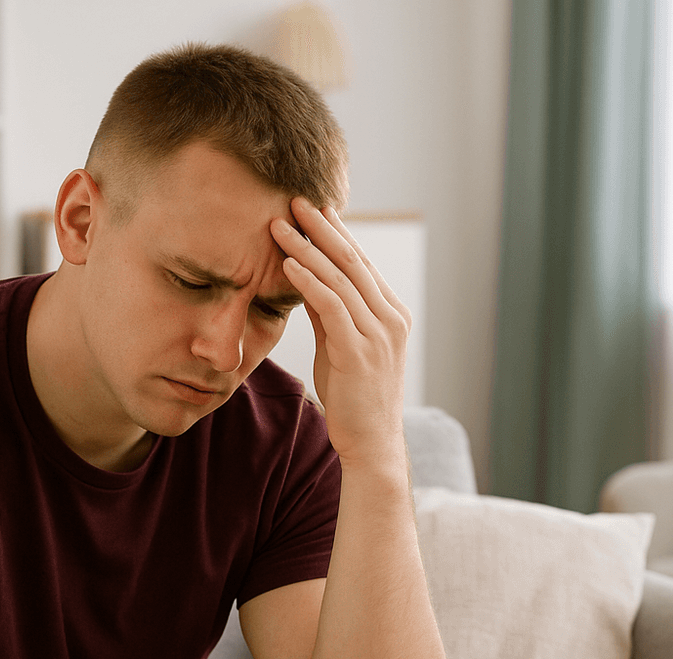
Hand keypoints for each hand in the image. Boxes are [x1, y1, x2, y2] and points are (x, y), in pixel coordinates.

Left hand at [271, 198, 411, 468]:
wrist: (372, 443)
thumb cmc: (355, 399)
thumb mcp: (341, 347)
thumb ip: (330, 314)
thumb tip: (307, 280)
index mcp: (392, 314)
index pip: (361, 264)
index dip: (336, 234)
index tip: (312, 209)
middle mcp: (390, 319)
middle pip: (353, 261)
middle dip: (321, 228)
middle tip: (295, 200)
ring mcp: (378, 335)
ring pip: (341, 278)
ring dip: (307, 247)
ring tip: (280, 225)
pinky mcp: (359, 352)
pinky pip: (331, 306)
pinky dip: (309, 281)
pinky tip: (289, 263)